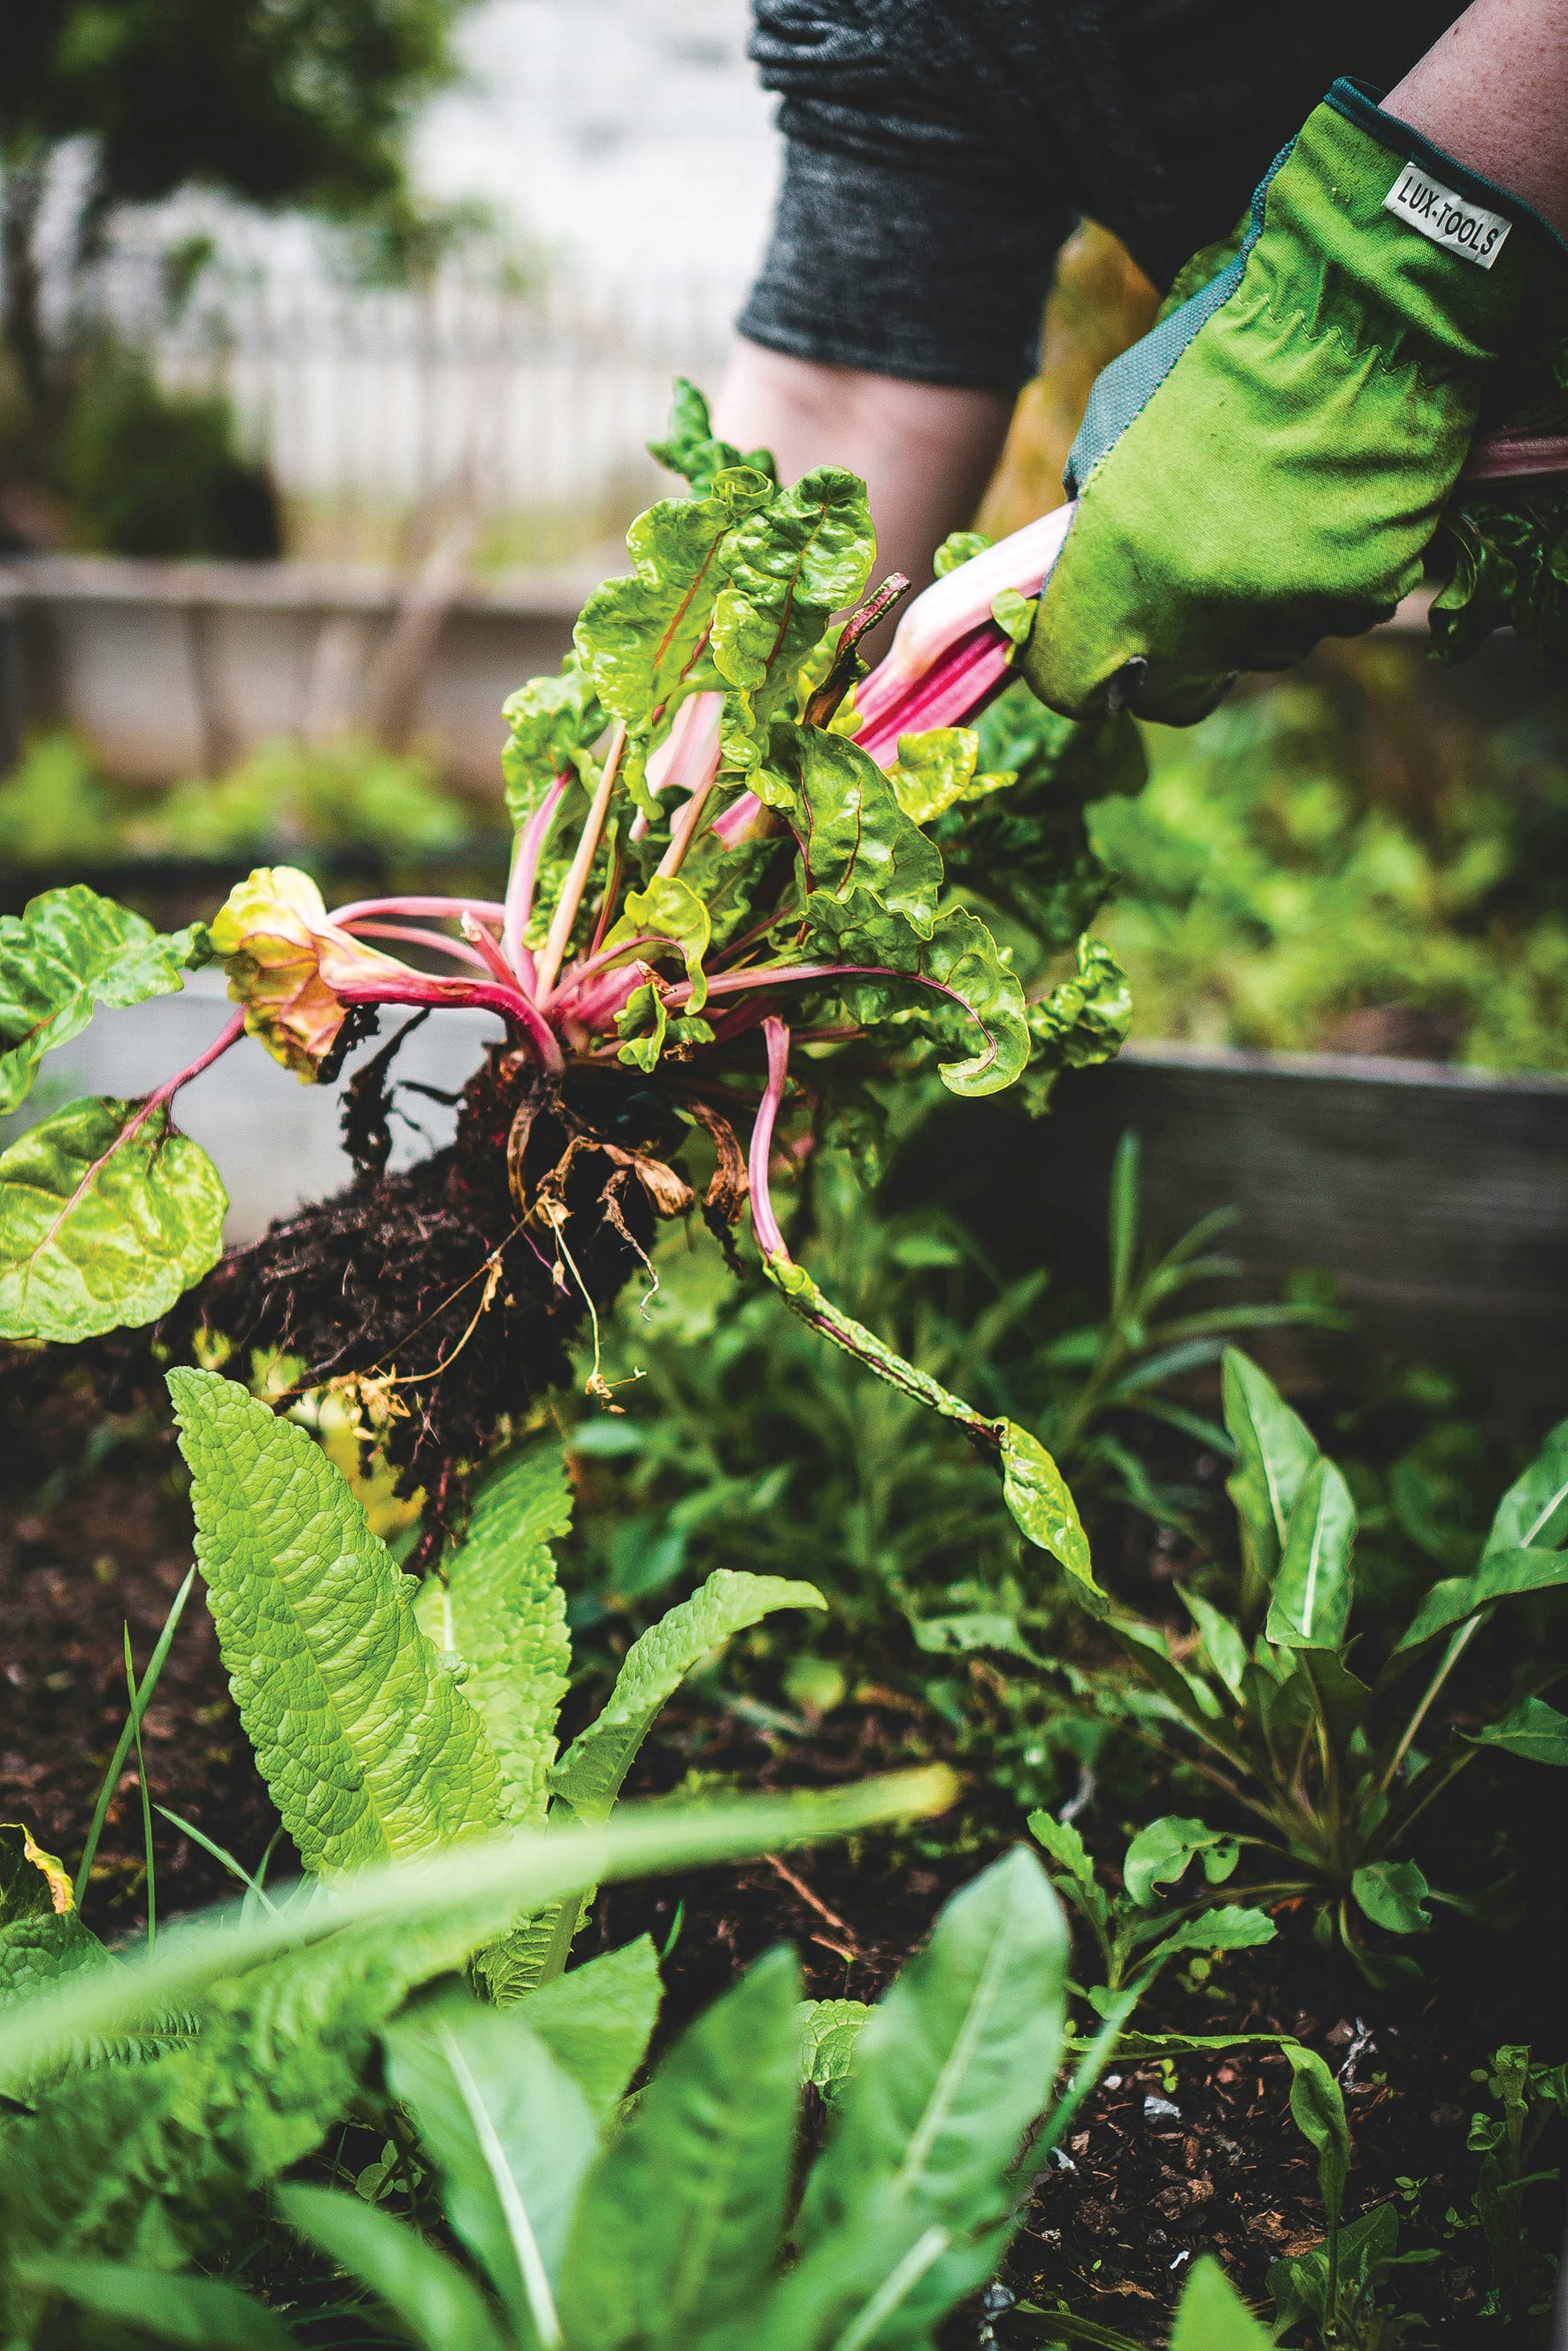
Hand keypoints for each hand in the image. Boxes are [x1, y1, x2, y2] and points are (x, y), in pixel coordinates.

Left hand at [1022, 79, 1567, 725]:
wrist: (1351, 308)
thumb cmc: (1217, 351)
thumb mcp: (1111, 425)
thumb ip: (1093, 517)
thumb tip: (1084, 573)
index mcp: (1119, 568)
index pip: (1069, 683)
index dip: (1073, 671)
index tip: (1086, 649)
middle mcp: (1198, 610)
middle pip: (1173, 695)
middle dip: (1168, 665)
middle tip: (1180, 602)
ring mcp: (1286, 612)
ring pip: (1258, 649)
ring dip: (1252, 608)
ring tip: (1269, 514)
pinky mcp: (1360, 597)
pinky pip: (1328, 613)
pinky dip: (1323, 577)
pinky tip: (1325, 505)